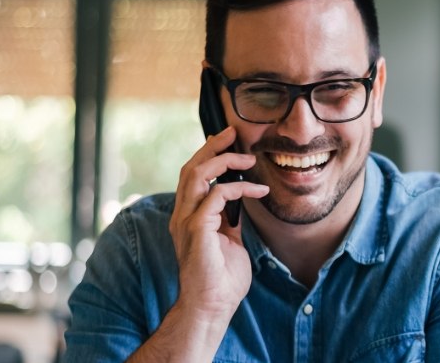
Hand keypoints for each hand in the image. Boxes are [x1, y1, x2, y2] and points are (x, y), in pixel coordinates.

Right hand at [169, 126, 268, 320]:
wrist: (213, 306)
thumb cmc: (222, 279)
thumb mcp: (229, 241)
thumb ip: (229, 220)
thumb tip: (240, 202)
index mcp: (188, 216)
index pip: (192, 176)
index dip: (208, 155)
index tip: (228, 142)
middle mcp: (182, 215)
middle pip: (190, 168)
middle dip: (212, 147)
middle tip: (233, 133)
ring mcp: (186, 222)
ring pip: (196, 175)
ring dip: (223, 161)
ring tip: (247, 157)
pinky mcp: (197, 229)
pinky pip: (215, 195)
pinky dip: (238, 188)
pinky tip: (258, 191)